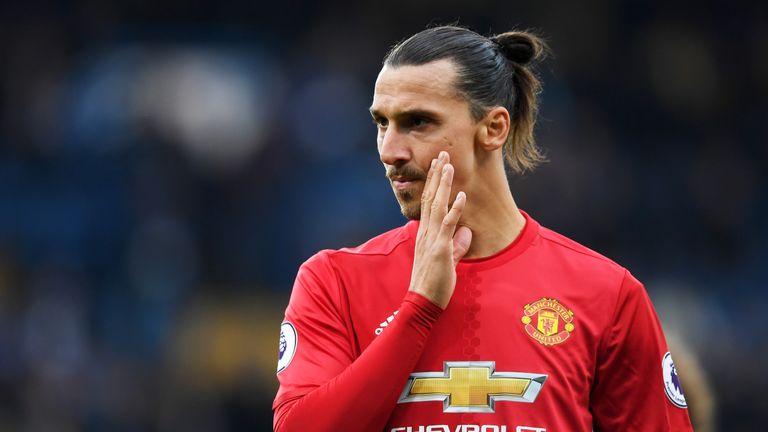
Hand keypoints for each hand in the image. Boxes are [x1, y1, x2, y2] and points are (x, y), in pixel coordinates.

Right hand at [408, 151, 472, 308]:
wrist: (422, 303)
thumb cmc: (434, 284)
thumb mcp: (447, 261)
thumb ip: (456, 246)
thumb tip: (466, 233)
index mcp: (426, 233)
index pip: (428, 202)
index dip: (434, 183)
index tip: (439, 165)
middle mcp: (426, 232)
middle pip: (430, 197)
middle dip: (437, 175)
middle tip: (442, 154)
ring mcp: (432, 239)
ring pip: (437, 206)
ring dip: (443, 184)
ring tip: (448, 165)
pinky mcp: (440, 250)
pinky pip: (447, 226)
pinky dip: (455, 210)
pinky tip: (461, 196)